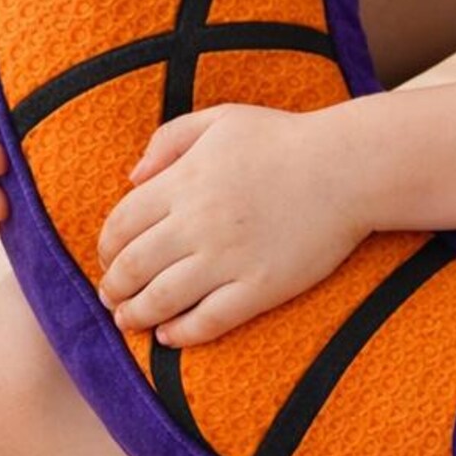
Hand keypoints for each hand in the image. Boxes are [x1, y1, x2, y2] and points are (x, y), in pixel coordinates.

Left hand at [96, 102, 372, 346]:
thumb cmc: (286, 139)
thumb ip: (169, 139)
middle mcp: (198, 223)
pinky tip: (170, 335)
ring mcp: (229, 258)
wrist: (349, 167)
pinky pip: (208, 320)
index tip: (108, 260)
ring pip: (160, 300)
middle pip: (132, 267)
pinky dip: (180, 334)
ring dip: (135, 316)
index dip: (105, 249)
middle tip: (112, 298)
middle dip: (113, 288)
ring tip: (129, 321)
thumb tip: (131, 176)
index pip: (119, 225)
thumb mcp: (222, 119)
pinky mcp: (260, 286)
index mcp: (184, 181)